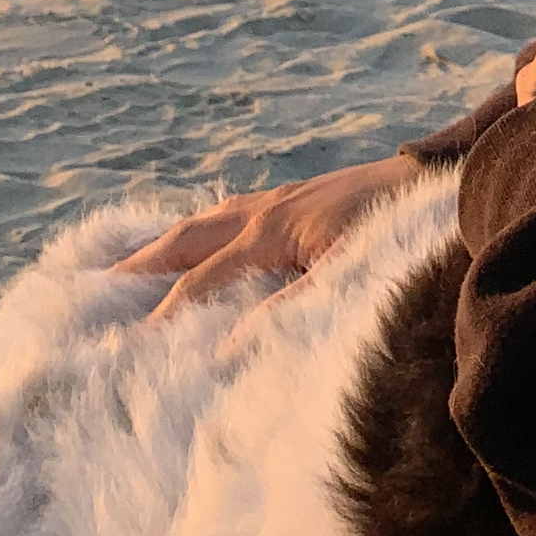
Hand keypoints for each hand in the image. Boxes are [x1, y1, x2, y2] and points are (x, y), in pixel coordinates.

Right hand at [114, 155, 417, 317]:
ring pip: (205, 220)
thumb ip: (287, 309)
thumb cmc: (393, 233)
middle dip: (142, 265)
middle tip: (96, 291)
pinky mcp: (296, 199)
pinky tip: (199, 240)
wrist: (439, 183)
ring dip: (166, 242)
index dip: (162, 318)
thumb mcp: (343, 274)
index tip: (125, 352)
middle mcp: (264, 210)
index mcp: (269, 231)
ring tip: (129, 263)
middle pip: (188, 238)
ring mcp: (278, 199)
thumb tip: (226, 346)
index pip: (200, 282)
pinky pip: (230, 212)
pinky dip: (203, 228)